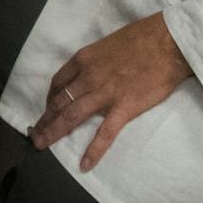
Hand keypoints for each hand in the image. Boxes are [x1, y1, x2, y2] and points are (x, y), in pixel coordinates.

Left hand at [29, 13, 192, 171]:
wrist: (168, 42)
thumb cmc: (143, 37)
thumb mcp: (109, 43)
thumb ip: (97, 60)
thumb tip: (93, 71)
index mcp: (84, 59)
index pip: (59, 82)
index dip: (50, 98)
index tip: (48, 109)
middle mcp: (88, 77)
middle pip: (59, 102)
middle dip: (45, 119)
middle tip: (35, 134)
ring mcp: (104, 94)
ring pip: (72, 116)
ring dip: (54, 132)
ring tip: (42, 145)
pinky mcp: (123, 108)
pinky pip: (105, 133)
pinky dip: (94, 150)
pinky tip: (85, 164)